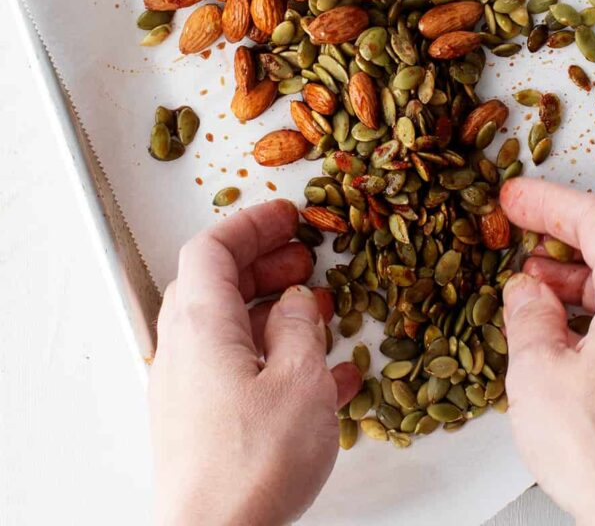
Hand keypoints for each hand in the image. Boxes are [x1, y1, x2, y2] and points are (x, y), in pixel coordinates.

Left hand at [149, 198, 361, 525]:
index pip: (211, 247)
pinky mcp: (202, 425)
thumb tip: (300, 301)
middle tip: (305, 256)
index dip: (250, 223)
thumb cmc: (250, 466)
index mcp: (200, 325)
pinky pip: (238, 371)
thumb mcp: (298, 379)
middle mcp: (185, 351)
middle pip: (218, 284)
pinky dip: (275, 357)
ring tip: (321, 311)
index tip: (286, 215)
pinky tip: (324, 375)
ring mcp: (189, 390)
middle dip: (265, 263)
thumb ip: (301, 327)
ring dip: (275, 310)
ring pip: (231, 328)